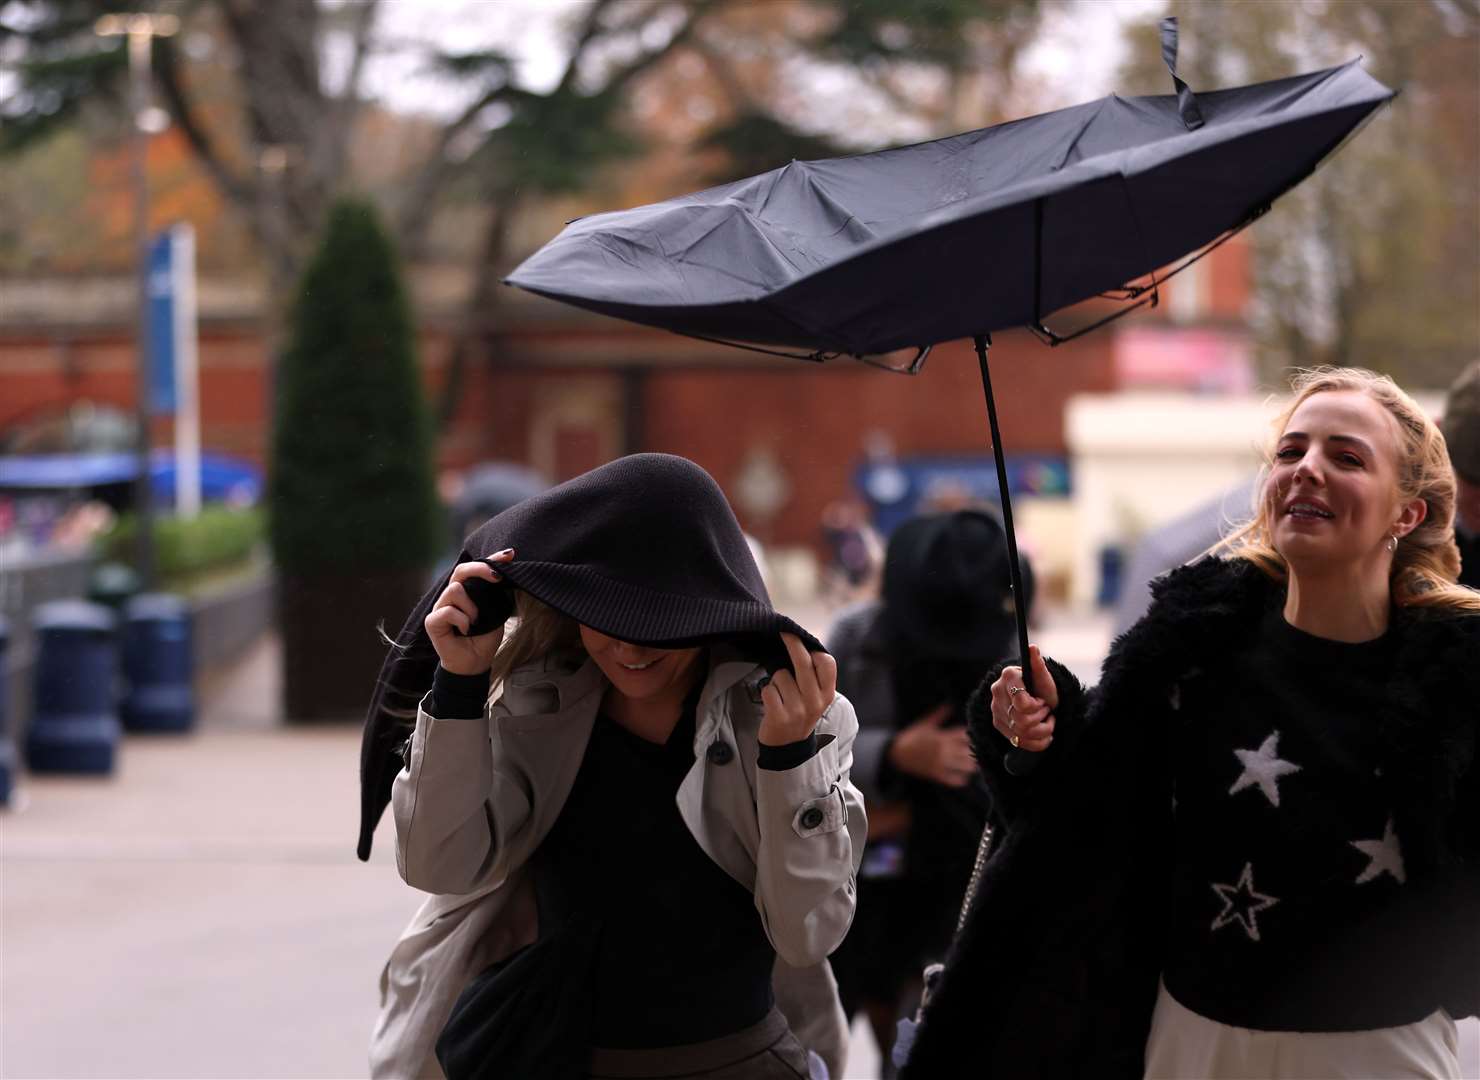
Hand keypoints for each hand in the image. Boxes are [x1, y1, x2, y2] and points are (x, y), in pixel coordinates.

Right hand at [425, 550, 513, 675]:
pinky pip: (447, 611)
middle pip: (460, 570)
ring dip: (471, 606)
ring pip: (454, 589)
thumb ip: (495, 593)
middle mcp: (451, 595)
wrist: (474, 662)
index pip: (475, 568)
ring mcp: (440, 607)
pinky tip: (466, 630)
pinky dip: (462, 620)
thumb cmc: (484, 637)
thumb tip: (506, 573)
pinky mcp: (432, 621)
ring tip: (476, 621)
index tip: (510, 554)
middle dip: (480, 569)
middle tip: (497, 578)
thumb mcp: (495, 611)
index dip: (491, 558)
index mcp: (466, 591)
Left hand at [758, 633, 837, 746]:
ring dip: (776, 680)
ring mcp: (798, 710)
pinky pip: (768, 689)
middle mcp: (815, 702)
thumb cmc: (801, 713)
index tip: (804, 643)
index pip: (827, 663)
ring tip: (781, 694)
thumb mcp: (817, 698)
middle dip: (792, 643)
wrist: (788, 745)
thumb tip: (804, 645)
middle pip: (803, 663)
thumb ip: (815, 677)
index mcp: (827, 694)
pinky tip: (773, 702)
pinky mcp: (780, 717)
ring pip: (781, 675)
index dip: (814, 651)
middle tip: (784, 632)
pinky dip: (767, 692)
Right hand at [887, 704, 975, 787]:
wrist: (897, 753)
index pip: (962, 735)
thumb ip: (939, 715)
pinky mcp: (935, 773)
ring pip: (961, 766)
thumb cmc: (913, 736)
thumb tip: (949, 705)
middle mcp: (942, 750)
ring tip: (975, 766)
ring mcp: (939, 762)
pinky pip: (951, 779)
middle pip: (965, 751)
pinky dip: (959, 779)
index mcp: (941, 736)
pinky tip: (965, 778)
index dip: (972, 737)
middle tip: (981, 753)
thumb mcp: (925, 724)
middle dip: (974, 752)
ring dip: (970, 766)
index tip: (977, 737)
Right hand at [990, 644, 1057, 752]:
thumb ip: (1038, 664)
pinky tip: (1044, 735)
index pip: (1021, 703)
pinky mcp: (998, 725)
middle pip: (1022, 721)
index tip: (1042, 701)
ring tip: (1046, 721)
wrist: (1041, 700)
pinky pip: (1020, 742)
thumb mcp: (1045, 678)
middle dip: (1041, 718)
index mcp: (1008, 677)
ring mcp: (996, 710)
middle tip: (1045, 710)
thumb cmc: (1043, 687)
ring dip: (1042, 730)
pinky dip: (1038, 742)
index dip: (1037, 706)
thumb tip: (1032, 648)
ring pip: (1022, 733)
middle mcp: (997, 692)